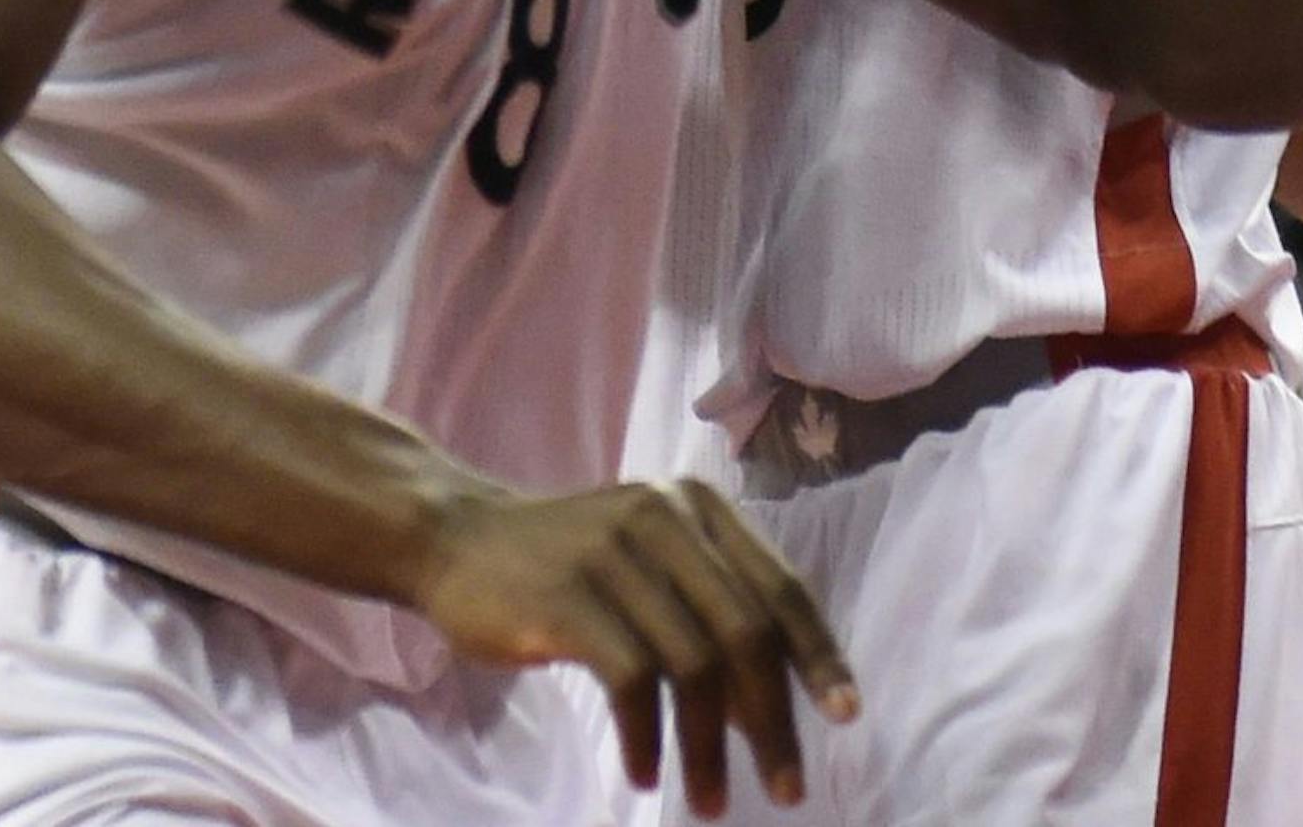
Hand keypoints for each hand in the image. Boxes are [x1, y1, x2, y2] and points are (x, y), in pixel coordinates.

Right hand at [414, 475, 855, 814]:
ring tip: (710, 803)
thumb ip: (709, 615)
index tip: (845, 717)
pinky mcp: (565, 596)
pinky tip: (642, 772)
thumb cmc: (567, 563)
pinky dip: (647, 739)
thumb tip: (768, 710)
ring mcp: (612, 552)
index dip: (818, 655)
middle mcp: (663, 516)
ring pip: (693, 666)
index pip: (780, 585)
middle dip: (774, 722)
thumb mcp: (649, 566)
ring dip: (709, 750)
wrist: (457, 538)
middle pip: (746, 633)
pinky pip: (631, 682)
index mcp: (696, 505)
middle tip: (787, 790)